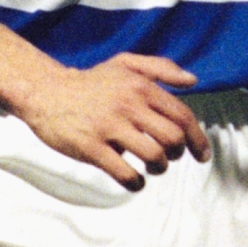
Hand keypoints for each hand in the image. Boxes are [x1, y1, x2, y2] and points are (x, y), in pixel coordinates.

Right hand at [14, 54, 211, 190]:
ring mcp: (109, 127)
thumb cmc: (90, 82)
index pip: (182, 116)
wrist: (46, 91)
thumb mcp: (125, 64)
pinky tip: (134, 180)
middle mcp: (128, 105)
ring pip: (153, 156)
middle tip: (168, 157)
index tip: (201, 155)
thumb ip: (161, 68)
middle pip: (172, 138)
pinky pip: (124, 173)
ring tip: (151, 167)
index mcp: (140, 86)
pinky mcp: (91, 148)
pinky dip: (136, 182)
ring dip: (158, 168)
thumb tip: (192, 80)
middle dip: (177, 154)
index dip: (197, 139)